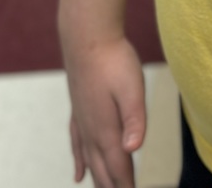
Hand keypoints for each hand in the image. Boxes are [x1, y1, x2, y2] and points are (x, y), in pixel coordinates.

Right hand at [63, 36, 145, 186]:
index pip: (119, 167)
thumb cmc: (114, 61)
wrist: (87, 38)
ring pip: (90, 161)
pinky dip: (80, 163)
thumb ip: (134, 120)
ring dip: (98, 180)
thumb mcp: (132, 88)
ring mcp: (83, 123)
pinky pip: (78, 146)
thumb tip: (133, 150)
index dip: (126, 184)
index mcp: (107, 129)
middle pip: (103, 170)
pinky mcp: (79, 112)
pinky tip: (79, 173)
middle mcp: (92, 131)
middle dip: (113, 187)